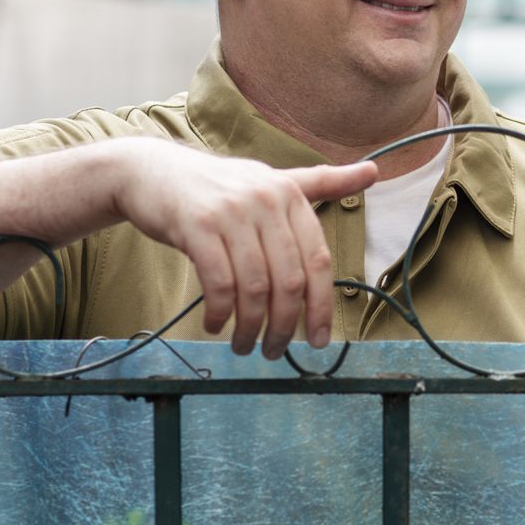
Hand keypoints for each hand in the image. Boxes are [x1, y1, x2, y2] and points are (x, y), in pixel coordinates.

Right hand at [106, 140, 377, 355]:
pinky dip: (219, 312)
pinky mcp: (196, 225)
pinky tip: (215, 325)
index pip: (318, 260)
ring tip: (244, 345)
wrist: (149, 172)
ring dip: (250, 327)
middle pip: (289, 280)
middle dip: (284, 326)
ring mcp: (230, 212)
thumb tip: (374, 172)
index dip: (321, 306)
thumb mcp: (270, 180)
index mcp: (290, 194)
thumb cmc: (216, 187)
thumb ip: (320, 183)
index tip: (318, 340)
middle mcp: (266, 200)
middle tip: (274, 351)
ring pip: (254, 287)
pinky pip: (218, 282)